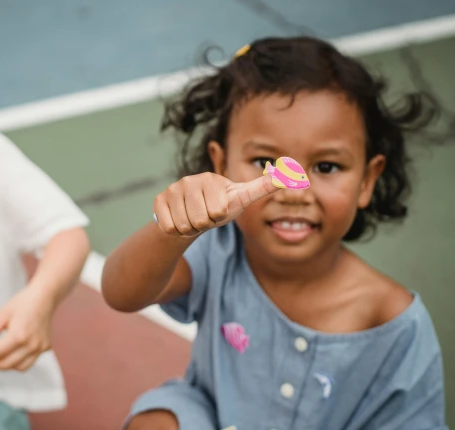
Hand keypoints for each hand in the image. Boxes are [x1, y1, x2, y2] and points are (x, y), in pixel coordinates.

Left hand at [0, 286, 54, 371]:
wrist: (44, 298)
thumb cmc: (22, 303)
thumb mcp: (1, 315)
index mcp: (18, 335)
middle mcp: (30, 345)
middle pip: (6, 364)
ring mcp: (39, 348)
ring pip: (18, 368)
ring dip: (4, 366)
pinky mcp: (45, 348)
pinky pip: (29, 362)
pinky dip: (17, 363)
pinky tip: (10, 354)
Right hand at [153, 172, 279, 236]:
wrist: (188, 218)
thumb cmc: (218, 208)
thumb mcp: (242, 198)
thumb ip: (265, 186)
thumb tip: (295, 174)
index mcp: (212, 179)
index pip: (218, 211)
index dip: (218, 216)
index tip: (218, 208)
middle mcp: (190, 180)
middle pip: (201, 220)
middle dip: (204, 225)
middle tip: (204, 218)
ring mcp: (173, 189)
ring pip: (185, 225)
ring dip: (190, 229)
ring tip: (192, 219)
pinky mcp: (159, 201)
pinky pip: (170, 227)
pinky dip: (175, 231)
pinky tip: (178, 220)